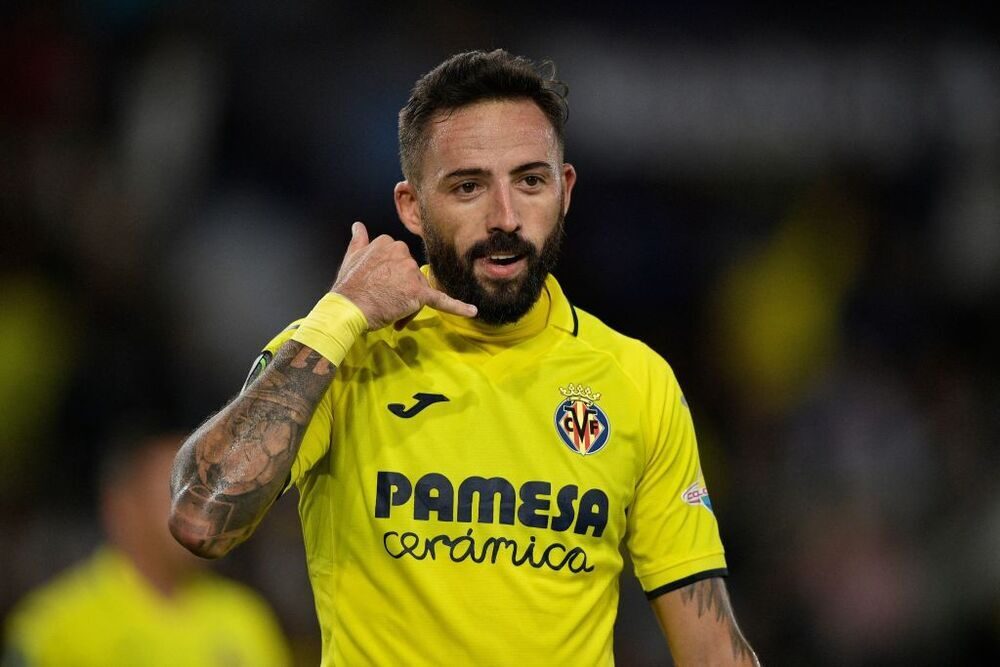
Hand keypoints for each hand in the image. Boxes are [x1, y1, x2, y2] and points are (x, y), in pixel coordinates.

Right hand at [331, 222, 476, 329]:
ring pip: (420, 290)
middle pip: (413, 276)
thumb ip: (359, 240)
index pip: (401, 262)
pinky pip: (441, 300)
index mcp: (389, 243)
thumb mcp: (351, 257)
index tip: (378, 286)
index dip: (392, 278)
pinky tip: (472, 311)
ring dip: (409, 303)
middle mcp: (402, 253)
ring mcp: (411, 272)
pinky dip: (458, 307)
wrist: (348, 308)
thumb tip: (358, 226)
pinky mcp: (417, 292)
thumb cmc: (348, 287)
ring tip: (389, 310)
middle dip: (402, 291)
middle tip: (383, 300)